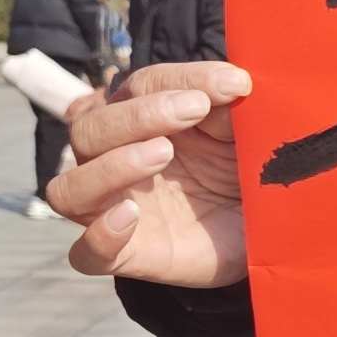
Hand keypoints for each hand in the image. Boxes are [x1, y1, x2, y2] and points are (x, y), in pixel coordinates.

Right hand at [50, 60, 252, 286]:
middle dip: (138, 114)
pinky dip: (100, 236)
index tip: (233, 84)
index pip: (139, 87)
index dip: (180, 79)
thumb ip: (231, 110)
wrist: (268, 235)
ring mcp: (115, 211)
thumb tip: (230, 85)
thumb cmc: (247, 174)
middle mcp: (116, 161)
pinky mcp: (127, 256)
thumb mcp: (247, 135)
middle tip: (195, 110)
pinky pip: (85, 254)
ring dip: (111, 166)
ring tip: (164, 153)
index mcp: (144, 123)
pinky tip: (131, 214)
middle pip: (88, 130)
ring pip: (68, 188)